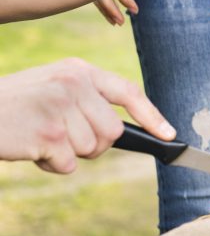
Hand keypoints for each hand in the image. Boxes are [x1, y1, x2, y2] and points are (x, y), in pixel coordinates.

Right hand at [0, 58, 174, 173]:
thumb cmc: (12, 106)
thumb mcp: (51, 88)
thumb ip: (85, 100)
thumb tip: (119, 131)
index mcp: (78, 70)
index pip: (127, 91)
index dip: (151, 115)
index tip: (169, 135)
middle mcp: (73, 84)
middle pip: (112, 131)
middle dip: (93, 145)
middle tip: (62, 139)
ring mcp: (60, 107)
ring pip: (91, 150)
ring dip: (67, 154)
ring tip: (39, 138)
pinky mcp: (48, 134)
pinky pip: (68, 164)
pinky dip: (51, 165)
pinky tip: (30, 149)